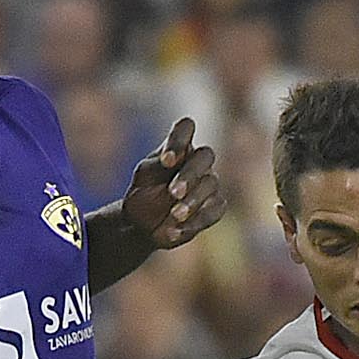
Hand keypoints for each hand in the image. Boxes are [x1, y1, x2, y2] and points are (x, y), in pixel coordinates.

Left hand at [115, 117, 226, 251]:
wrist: (143, 224)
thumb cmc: (143, 192)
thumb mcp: (143, 176)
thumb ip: (155, 165)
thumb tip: (171, 163)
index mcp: (178, 146)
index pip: (185, 128)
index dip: (179, 140)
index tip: (166, 161)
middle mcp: (197, 161)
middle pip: (205, 155)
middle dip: (190, 174)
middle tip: (173, 192)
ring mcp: (209, 183)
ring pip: (211, 184)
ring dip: (193, 200)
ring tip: (175, 215)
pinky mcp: (214, 207)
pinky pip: (214, 211)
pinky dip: (196, 222)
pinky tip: (175, 231)